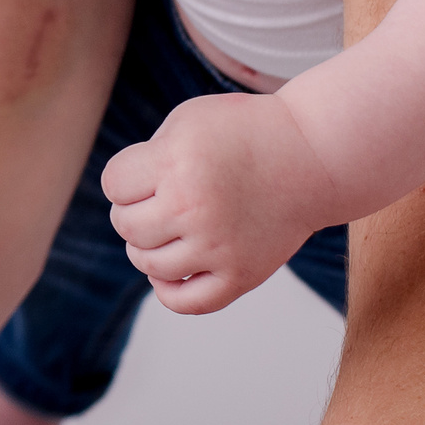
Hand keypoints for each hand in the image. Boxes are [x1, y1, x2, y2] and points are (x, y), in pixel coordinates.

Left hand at [102, 91, 342, 313]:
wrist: (312, 156)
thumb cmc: (245, 133)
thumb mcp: (186, 121)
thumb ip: (146, 156)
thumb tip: (118, 198)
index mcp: (176, 164)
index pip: (113, 184)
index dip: (124, 176)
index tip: (148, 170)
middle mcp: (194, 209)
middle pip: (125, 225)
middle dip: (133, 209)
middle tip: (160, 197)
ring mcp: (218, 248)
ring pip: (147, 264)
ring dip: (146, 246)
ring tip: (167, 227)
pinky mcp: (241, 275)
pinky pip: (185, 302)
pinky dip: (167, 289)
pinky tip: (170, 269)